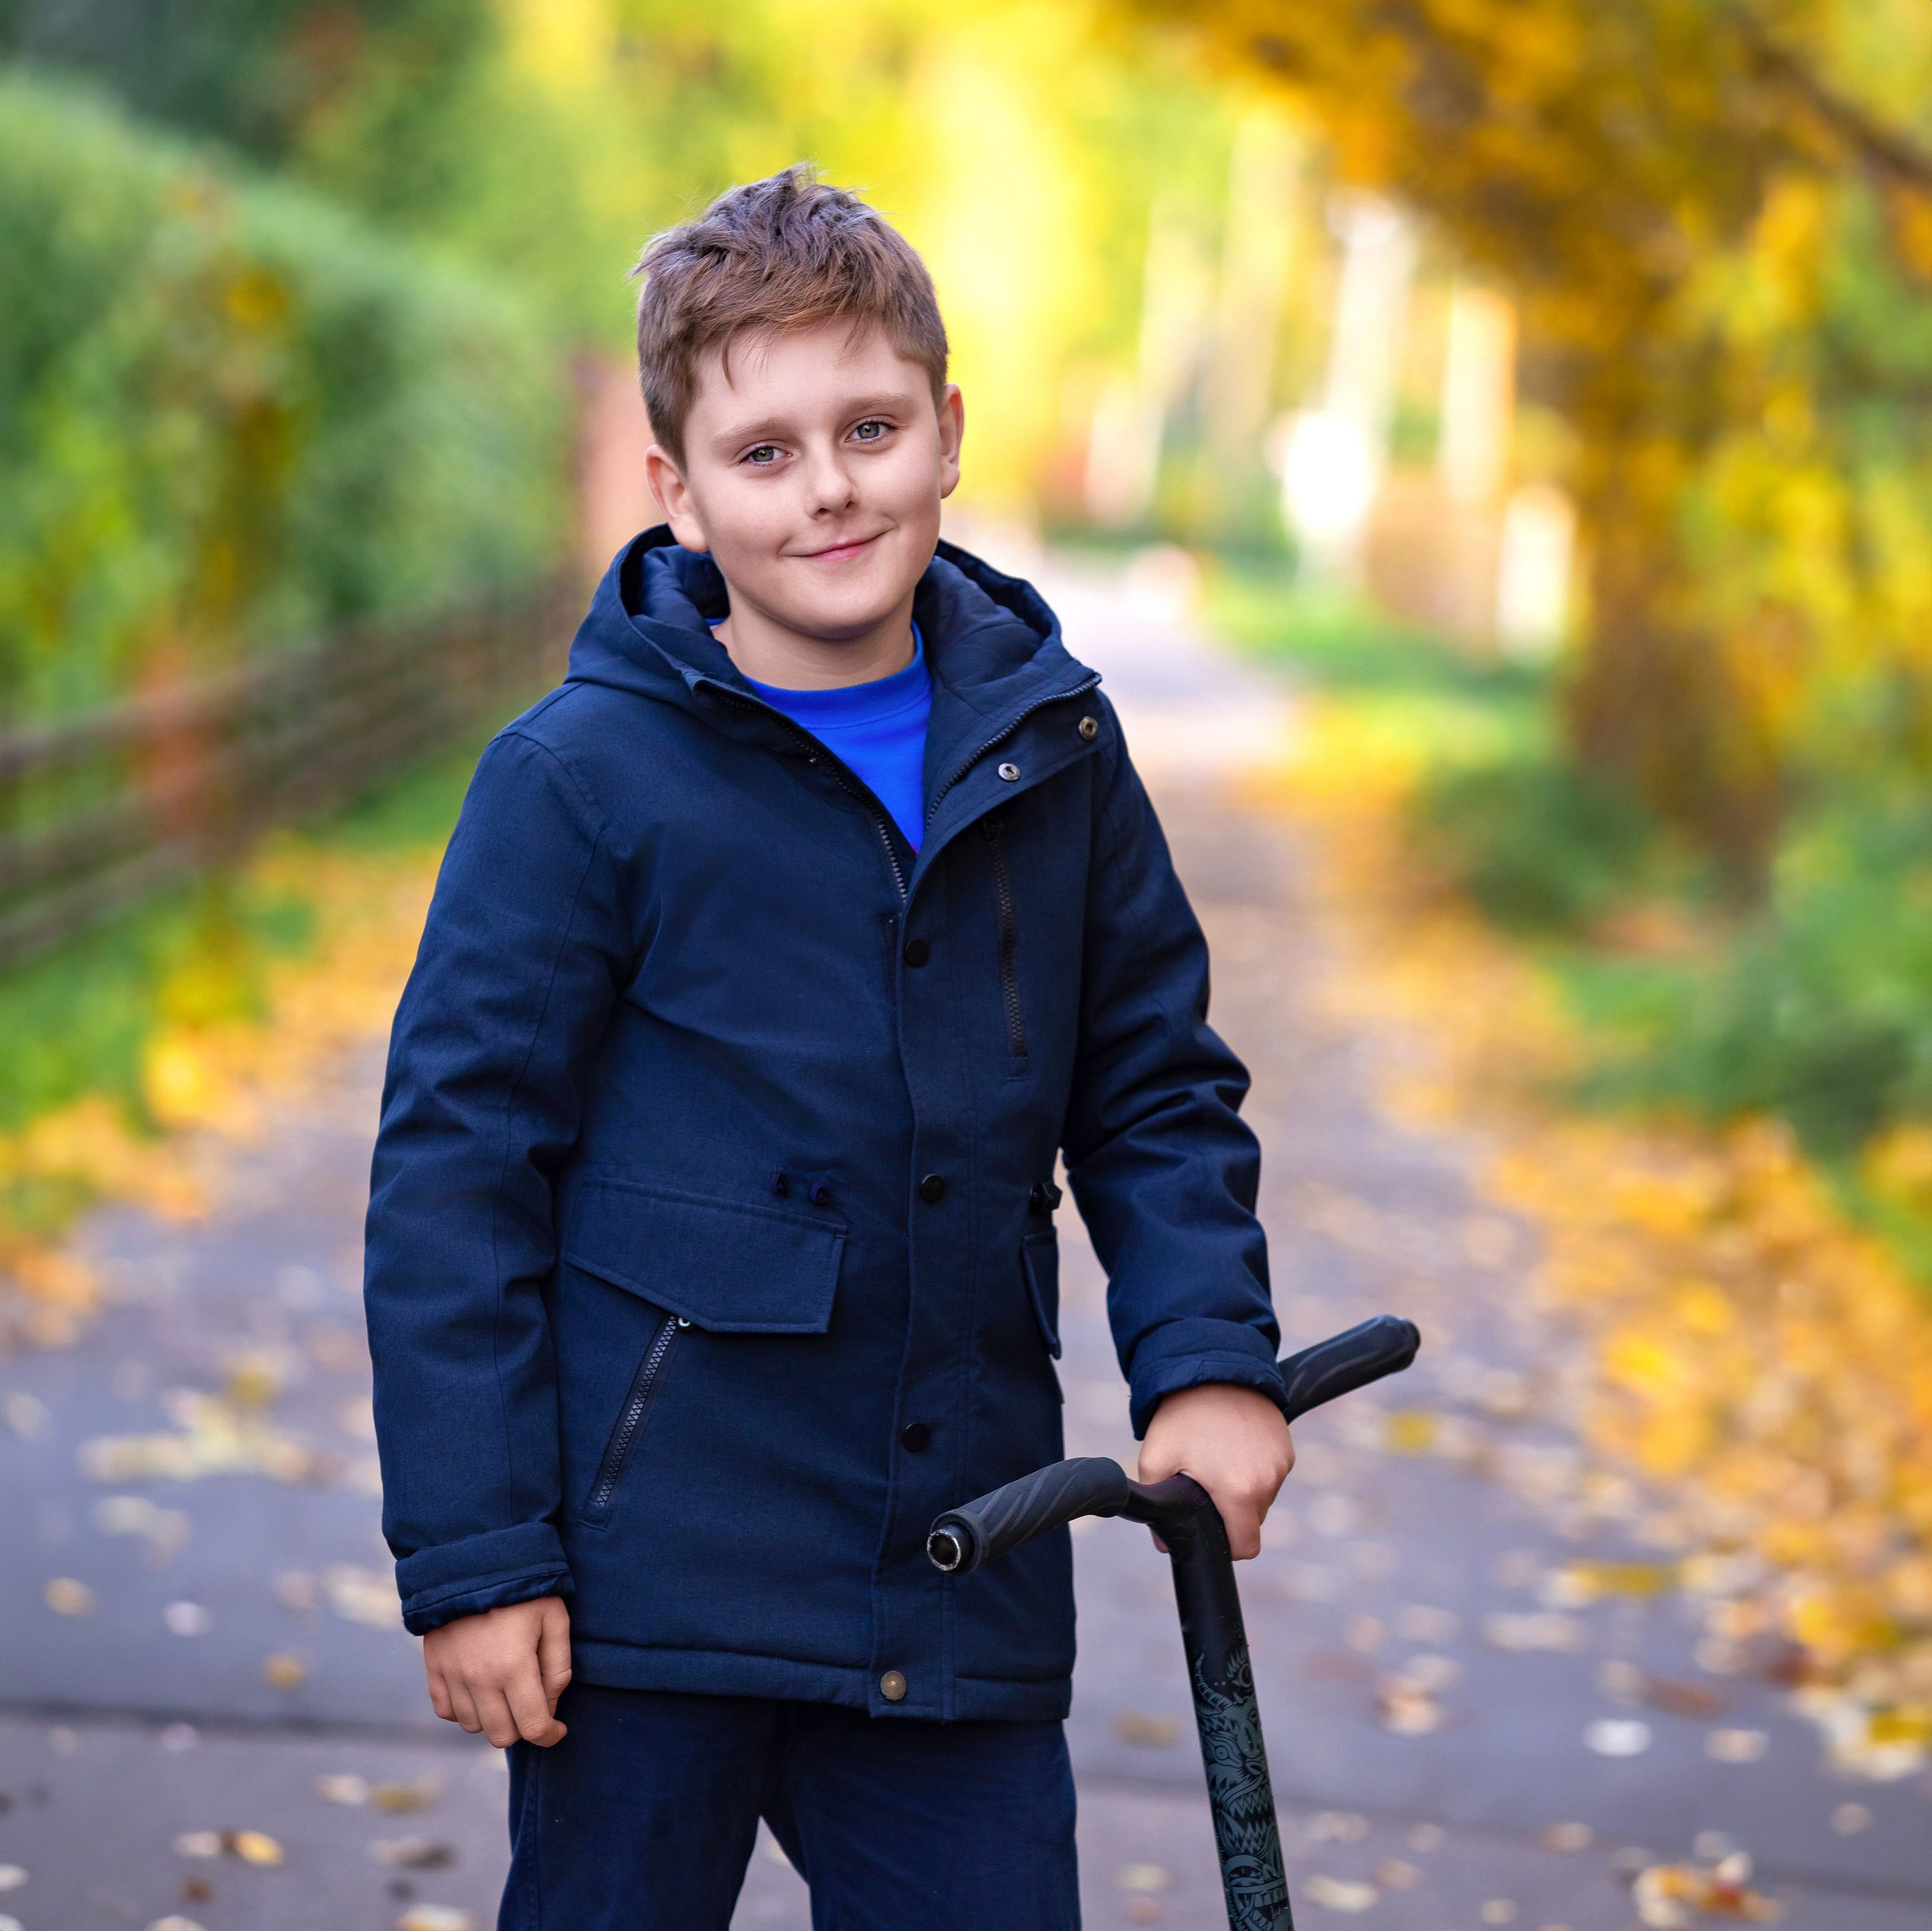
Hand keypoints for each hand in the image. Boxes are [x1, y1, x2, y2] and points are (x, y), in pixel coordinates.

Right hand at [423, 1596, 571, 1747]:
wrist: (474, 1558)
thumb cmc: (524, 1587)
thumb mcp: (555, 1618)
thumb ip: (558, 1667)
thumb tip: (550, 1705)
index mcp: (514, 1667)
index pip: (532, 1726)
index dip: (549, 1735)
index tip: (557, 1729)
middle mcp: (479, 1678)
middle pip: (502, 1735)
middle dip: (523, 1727)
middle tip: (532, 1706)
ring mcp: (452, 1674)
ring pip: (473, 1726)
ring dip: (493, 1718)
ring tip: (506, 1692)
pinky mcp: (434, 1666)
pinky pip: (446, 1710)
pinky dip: (463, 1709)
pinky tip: (478, 1690)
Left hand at [1138, 1383, 1293, 1559]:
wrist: (1210, 1366)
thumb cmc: (1181, 1415)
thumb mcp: (1155, 1459)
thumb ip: (1157, 1507)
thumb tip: (1165, 1543)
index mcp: (1239, 1492)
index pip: (1246, 1547)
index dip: (1227, 1545)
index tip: (1211, 1528)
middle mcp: (1268, 1480)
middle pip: (1252, 1521)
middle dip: (1231, 1512)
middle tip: (1205, 1483)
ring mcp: (1281, 1462)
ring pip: (1262, 1497)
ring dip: (1243, 1489)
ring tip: (1217, 1458)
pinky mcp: (1287, 1446)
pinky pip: (1270, 1473)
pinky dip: (1254, 1468)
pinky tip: (1233, 1445)